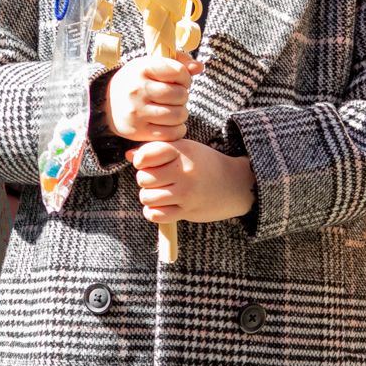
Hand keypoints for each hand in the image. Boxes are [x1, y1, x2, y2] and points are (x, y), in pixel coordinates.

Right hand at [106, 52, 197, 142]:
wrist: (106, 102)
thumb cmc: (137, 81)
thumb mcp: (151, 64)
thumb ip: (178, 62)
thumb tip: (199, 66)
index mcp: (141, 68)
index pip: (179, 72)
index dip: (185, 77)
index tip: (178, 81)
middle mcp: (137, 90)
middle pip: (181, 95)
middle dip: (182, 97)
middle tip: (174, 98)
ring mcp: (136, 112)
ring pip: (178, 115)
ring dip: (181, 113)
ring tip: (172, 109)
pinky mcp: (137, 131)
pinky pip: (171, 133)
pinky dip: (177, 129)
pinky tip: (170, 123)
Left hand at [130, 138, 253, 225]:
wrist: (235, 183)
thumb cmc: (204, 164)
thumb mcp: (184, 149)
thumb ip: (157, 150)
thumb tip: (129, 155)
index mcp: (181, 151)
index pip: (145, 156)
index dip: (141, 161)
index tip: (148, 163)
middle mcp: (184, 171)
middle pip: (144, 178)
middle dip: (145, 180)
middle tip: (156, 180)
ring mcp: (186, 192)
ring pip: (147, 197)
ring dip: (149, 197)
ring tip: (159, 193)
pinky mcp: (188, 211)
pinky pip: (157, 215)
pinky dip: (153, 212)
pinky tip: (161, 206)